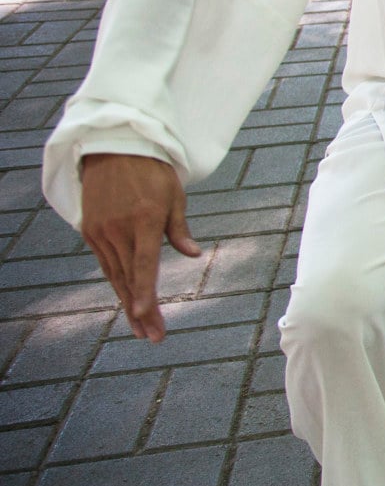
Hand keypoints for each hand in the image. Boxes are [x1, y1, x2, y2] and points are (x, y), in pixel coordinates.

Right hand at [78, 153, 199, 341]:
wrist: (115, 149)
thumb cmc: (153, 171)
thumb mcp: (174, 196)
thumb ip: (180, 229)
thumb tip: (194, 255)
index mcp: (144, 220)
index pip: (144, 265)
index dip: (144, 294)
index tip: (145, 317)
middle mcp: (118, 230)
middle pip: (129, 279)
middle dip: (141, 310)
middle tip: (152, 337)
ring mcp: (101, 232)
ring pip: (115, 276)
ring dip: (128, 303)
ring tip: (140, 329)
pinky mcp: (91, 231)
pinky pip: (106, 263)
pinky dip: (117, 283)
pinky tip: (127, 301)